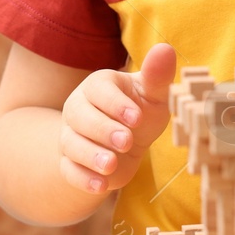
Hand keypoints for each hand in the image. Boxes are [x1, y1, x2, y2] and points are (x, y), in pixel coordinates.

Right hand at [57, 43, 176, 193]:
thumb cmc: (139, 114)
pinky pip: (68, 170)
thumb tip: (165, 49)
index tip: (136, 118)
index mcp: (98, 87)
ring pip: (71, 143)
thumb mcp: (152, 96)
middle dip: (102, 129)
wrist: (126, 147)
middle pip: (79, 116)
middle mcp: (79, 108)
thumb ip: (157, 76)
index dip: (115, 104)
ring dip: (90, 155)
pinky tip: (101, 186)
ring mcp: (71, 136)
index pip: (98, 90)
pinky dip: (83, 179)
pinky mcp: (70, 163)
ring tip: (111, 164)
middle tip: (126, 142)